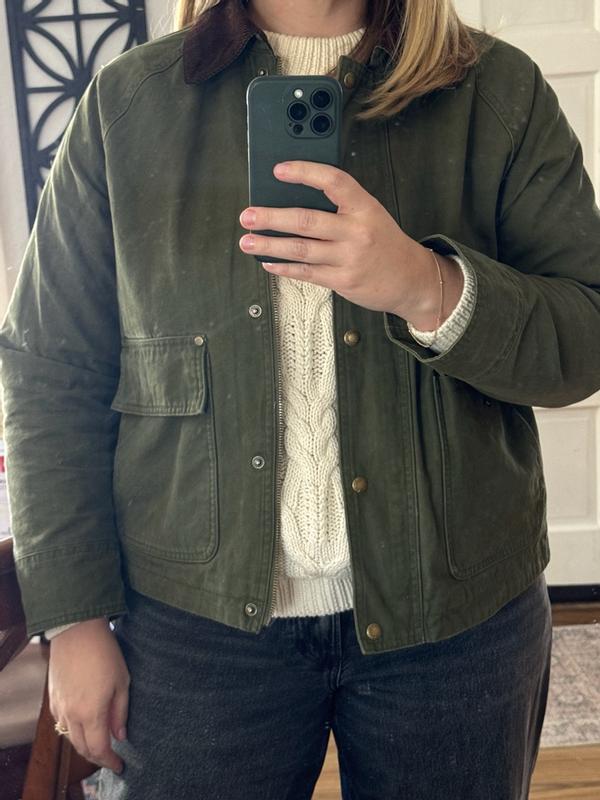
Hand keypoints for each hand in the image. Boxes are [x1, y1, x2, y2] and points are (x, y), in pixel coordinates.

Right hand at [49, 617, 129, 774]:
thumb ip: (120, 712)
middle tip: (111, 758)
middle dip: (97, 757)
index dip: (110, 761)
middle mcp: (71, 715)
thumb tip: (119, 735)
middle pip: (82, 748)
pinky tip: (84, 726)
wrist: (77, 631)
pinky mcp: (53, 698)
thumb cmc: (104, 653)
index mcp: (91, 712)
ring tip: (100, 744)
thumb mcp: (122, 681)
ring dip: (85, 745)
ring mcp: (59, 707)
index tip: (120, 765)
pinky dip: (73, 731)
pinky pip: (62, 724)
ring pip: (70, 738)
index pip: (99, 749)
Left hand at [238, 160, 448, 321]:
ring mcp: (349, 258)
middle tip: (248, 215)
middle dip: (271, 218)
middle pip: (306, 220)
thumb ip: (340, 206)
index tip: (279, 170)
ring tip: (247, 241)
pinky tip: (268, 262)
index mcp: (364, 206)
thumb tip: (293, 200)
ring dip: (269, 245)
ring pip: (301, 249)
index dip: (304, 173)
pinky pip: (306, 272)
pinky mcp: (342, 281)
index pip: (333, 181)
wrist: (410, 279)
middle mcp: (356, 231)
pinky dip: (284, 268)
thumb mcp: (370, 214)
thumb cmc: (384, 242)